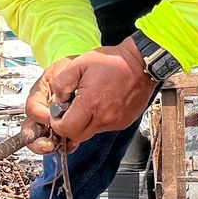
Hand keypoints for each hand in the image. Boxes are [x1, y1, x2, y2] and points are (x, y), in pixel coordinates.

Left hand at [27, 39, 155, 151]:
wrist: (140, 63)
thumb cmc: (112, 62)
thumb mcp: (79, 64)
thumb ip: (61, 83)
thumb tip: (57, 99)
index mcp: (91, 104)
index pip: (66, 129)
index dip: (57, 123)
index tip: (58, 113)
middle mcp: (104, 118)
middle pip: (77, 136)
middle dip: (69, 127)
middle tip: (69, 111)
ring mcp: (115, 122)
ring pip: (91, 132)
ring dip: (84, 123)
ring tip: (87, 104)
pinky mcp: (123, 122)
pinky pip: (104, 128)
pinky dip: (98, 120)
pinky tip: (100, 104)